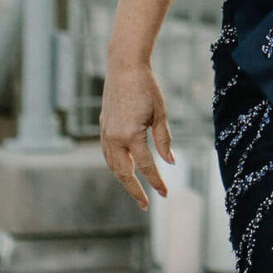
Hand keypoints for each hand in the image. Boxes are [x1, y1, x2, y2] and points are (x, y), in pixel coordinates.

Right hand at [99, 60, 174, 209]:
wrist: (124, 67)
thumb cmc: (147, 88)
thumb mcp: (161, 114)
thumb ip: (164, 140)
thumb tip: (170, 162)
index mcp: (131, 136)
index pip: (146, 167)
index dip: (157, 182)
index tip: (166, 194)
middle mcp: (114, 138)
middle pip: (124, 173)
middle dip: (135, 190)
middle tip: (145, 204)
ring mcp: (106, 133)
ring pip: (113, 165)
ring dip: (123, 179)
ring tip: (135, 190)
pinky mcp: (103, 127)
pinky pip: (107, 153)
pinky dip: (115, 165)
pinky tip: (124, 169)